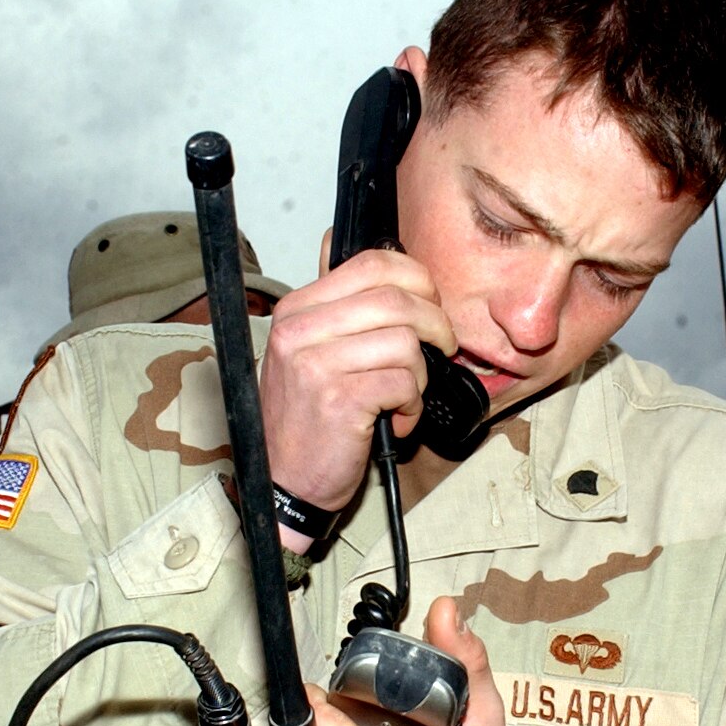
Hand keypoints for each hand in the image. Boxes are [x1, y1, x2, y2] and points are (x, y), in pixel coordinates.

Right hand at [259, 244, 456, 523]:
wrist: (283, 481)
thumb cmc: (305, 419)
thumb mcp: (308, 350)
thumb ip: (334, 303)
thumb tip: (347, 244)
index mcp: (296, 310)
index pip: (370, 264)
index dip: (416, 278)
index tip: (430, 303)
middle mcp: (300, 331)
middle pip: (395, 298)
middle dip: (435, 322)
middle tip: (442, 346)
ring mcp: (316, 365)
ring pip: (405, 342)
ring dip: (421, 373)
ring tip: (404, 395)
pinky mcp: (339, 400)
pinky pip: (405, 382)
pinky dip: (413, 405)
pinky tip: (396, 419)